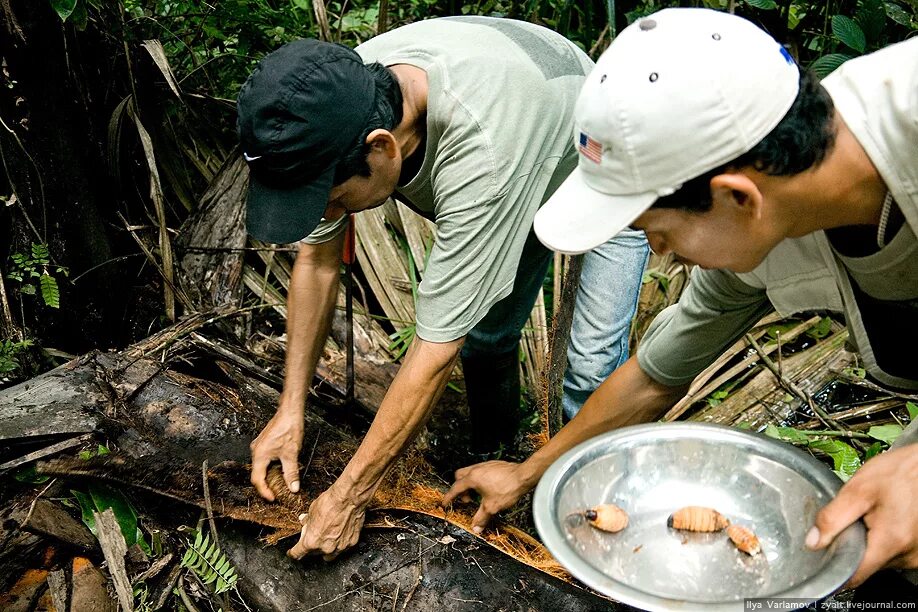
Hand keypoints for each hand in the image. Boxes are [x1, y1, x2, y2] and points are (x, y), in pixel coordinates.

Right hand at [250, 407, 303, 500]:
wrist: (290, 411)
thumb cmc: (289, 428)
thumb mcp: (292, 454)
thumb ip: (291, 473)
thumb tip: (293, 488)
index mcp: (259, 455)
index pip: (257, 479)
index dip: (264, 491)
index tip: (272, 498)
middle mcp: (256, 451)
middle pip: (257, 474)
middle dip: (266, 485)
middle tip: (276, 492)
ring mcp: (259, 446)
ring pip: (261, 466)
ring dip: (269, 475)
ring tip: (279, 483)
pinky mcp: (264, 443)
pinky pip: (264, 459)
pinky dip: (270, 467)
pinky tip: (280, 468)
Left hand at [287, 486, 365, 559]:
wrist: (349, 498)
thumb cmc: (331, 503)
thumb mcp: (312, 511)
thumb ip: (307, 521)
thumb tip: (305, 522)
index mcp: (311, 541)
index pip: (298, 554)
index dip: (293, 553)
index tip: (293, 552)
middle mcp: (325, 548)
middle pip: (314, 554)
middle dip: (313, 546)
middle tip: (315, 534)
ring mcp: (340, 547)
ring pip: (330, 555)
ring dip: (326, 548)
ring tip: (327, 536)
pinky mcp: (351, 543)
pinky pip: (343, 547)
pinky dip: (340, 542)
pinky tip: (340, 532)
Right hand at [442, 460, 530, 533]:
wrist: (524, 476)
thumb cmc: (508, 487)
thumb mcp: (492, 507)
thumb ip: (481, 518)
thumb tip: (475, 527)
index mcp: (472, 478)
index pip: (456, 488)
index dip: (449, 497)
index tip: (445, 503)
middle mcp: (477, 469)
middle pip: (460, 476)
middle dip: (460, 489)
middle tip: (466, 500)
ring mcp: (486, 466)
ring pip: (471, 472)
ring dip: (471, 484)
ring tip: (478, 496)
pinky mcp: (494, 466)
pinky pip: (481, 472)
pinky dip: (480, 481)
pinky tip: (488, 489)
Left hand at [806, 444, 917, 586]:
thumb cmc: (902, 473)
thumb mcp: (858, 490)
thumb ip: (832, 517)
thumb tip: (813, 541)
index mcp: (890, 542)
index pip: (853, 576)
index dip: (833, 568)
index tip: (822, 558)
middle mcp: (908, 556)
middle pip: (865, 564)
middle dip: (853, 544)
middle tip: (856, 518)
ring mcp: (917, 556)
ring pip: (879, 558)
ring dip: (870, 541)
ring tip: (875, 515)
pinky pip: (893, 552)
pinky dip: (884, 539)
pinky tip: (887, 519)